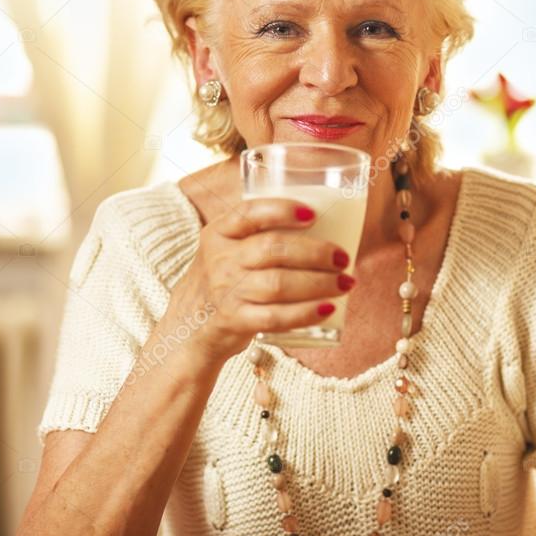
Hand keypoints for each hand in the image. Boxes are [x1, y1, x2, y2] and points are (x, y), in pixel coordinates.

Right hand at [169, 198, 353, 363]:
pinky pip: (275, 317)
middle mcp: (220, 259)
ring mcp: (226, 291)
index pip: (249, 213)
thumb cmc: (225, 278)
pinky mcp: (235, 321)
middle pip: (273, 249)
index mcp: (219, 232)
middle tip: (342, 258)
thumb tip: (326, 223)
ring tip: (345, 283)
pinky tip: (328, 308)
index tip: (312, 214)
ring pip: (278, 284)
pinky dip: (306, 313)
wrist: (190, 325)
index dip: (282, 211)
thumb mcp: (228, 248)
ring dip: (319, 283)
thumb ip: (260, 233)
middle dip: (315, 252)